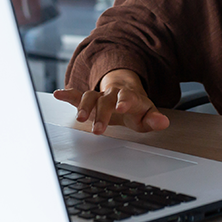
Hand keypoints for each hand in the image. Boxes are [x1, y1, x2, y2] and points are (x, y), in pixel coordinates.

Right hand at [52, 69, 169, 134]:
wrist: (124, 92)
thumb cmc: (135, 107)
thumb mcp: (147, 114)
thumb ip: (154, 119)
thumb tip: (163, 122)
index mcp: (128, 96)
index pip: (127, 96)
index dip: (124, 100)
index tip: (121, 106)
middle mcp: (112, 93)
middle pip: (105, 100)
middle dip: (101, 114)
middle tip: (98, 129)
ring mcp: (98, 95)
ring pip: (89, 97)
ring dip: (83, 107)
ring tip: (79, 118)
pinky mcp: (87, 99)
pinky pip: (76, 95)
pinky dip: (67, 95)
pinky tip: (58, 94)